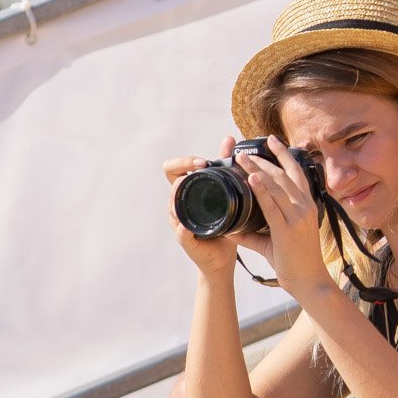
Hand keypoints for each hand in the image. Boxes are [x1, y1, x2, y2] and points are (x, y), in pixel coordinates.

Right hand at [166, 136, 238, 276]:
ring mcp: (179, 223)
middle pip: (169, 179)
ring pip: (173, 202)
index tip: (204, 160)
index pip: (172, 168)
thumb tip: (229, 138)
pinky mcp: (185, 240)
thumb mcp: (229, 194)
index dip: (184, 160)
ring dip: (182, 192)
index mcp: (186, 194)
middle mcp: (178, 206)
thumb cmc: (226, 226)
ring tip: (196, 184)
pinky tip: (191, 220)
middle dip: (182, 167)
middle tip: (201, 165)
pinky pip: (181, 229)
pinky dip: (184, 225)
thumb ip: (225, 167)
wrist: (224, 260)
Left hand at [235, 135, 335, 299]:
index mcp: (306, 206)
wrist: (309, 282)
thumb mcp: (274, 241)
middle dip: (263, 159)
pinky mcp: (288, 229)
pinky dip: (261, 189)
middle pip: (284, 174)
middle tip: (244, 149)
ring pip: (277, 185)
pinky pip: (272, 205)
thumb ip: (253, 233)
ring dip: (257, 168)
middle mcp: (304, 207)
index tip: (271, 140)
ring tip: (240, 158)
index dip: (284, 154)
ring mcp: (298, 217)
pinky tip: (251, 177)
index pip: (296, 173)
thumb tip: (232, 228)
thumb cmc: (295, 262)